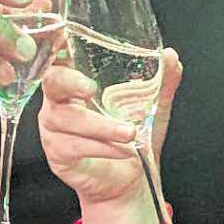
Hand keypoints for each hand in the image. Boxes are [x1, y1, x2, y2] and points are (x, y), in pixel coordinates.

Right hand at [38, 48, 182, 205]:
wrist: (130, 179)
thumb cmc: (132, 137)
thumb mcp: (153, 106)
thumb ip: (162, 81)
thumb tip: (171, 56)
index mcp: (75, 84)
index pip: (58, 59)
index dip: (56, 49)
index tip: (67, 44)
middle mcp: (58, 102)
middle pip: (52, 83)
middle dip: (70, 82)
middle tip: (92, 88)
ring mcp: (54, 129)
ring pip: (66, 119)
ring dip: (101, 126)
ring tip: (130, 132)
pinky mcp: (58, 154)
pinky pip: (74, 146)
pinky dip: (102, 147)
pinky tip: (122, 150)